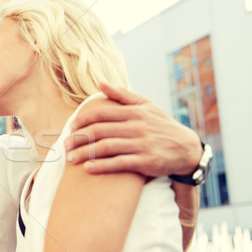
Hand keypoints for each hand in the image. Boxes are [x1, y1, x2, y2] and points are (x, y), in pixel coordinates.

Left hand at [64, 83, 201, 176]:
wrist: (186, 149)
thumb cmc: (161, 126)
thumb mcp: (146, 105)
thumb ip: (122, 95)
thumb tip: (100, 83)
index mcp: (134, 112)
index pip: (101, 113)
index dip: (82, 120)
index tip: (70, 127)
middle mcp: (137, 127)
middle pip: (99, 131)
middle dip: (78, 138)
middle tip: (65, 145)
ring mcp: (141, 144)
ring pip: (106, 147)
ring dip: (84, 153)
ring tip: (71, 158)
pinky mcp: (145, 162)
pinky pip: (118, 163)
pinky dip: (101, 166)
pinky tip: (88, 168)